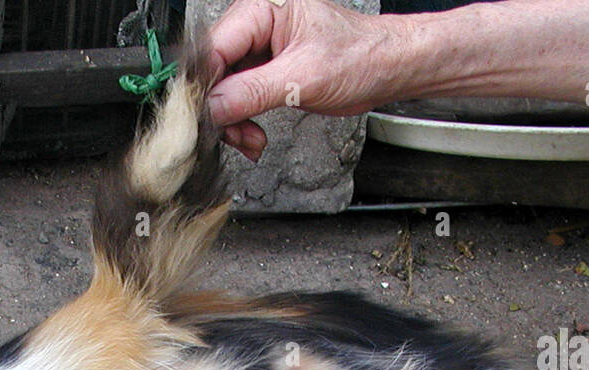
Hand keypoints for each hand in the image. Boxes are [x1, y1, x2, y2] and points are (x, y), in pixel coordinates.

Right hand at [207, 0, 408, 160]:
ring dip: (231, 121)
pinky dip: (242, 122)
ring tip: (250, 138)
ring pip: (222, 89)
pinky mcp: (264, 70)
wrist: (386, 68)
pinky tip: (253, 135)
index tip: (203, 119)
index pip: (213, 47)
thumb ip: (251, 92)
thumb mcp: (302, 77)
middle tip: (232, 135)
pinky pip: (237, 98)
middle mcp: (256, 23)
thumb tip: (212, 108)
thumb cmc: (360, 56)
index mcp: (263, 8)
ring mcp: (258, 48)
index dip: (204, 87)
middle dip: (221, 110)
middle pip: (213, 70)